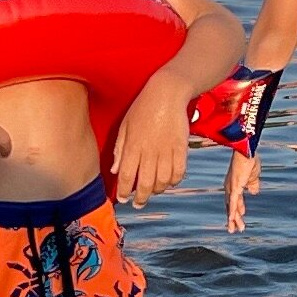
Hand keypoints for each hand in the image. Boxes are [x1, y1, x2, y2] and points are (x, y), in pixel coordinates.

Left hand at [109, 64, 192, 209]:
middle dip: (140, 198)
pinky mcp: (181, 148)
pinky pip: (179, 172)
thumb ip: (120, 150)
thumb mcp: (125, 126)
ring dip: (157, 190)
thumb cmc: (142, 108)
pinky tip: (168, 181)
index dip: (124, 192)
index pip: (127, 177)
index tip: (123, 199)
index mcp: (133, 147)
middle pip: (145, 184)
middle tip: (138, 203)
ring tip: (153, 190)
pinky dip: (174, 181)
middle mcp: (150, 152)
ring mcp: (167, 151)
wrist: (167, 93)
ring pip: (163, 182)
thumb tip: (115, 170)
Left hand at [225, 153, 252, 235]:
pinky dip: (232, 211)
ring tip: (234, 230)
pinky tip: (231, 219)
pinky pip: (232, 202)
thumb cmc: (249, 160)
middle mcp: (229, 187)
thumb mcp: (254, 175)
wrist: (247, 151)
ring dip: (233, 219)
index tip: (240, 216)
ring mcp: (231, 187)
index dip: (236, 209)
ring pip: (231, 207)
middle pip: (230, 206)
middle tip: (233, 230)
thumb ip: (253, 184)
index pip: (234, 200)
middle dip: (233, 218)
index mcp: (234, 184)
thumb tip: (253, 192)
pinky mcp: (234, 186)